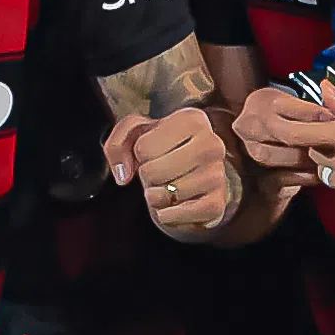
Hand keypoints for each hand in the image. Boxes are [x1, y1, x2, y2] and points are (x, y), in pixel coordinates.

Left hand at [107, 102, 241, 239]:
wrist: (194, 181)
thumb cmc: (162, 152)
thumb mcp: (134, 134)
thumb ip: (117, 144)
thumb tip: (124, 175)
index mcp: (192, 120)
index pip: (143, 147)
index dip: (138, 154)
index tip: (155, 151)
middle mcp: (212, 144)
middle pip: (152, 171)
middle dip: (147, 176)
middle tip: (160, 172)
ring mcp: (218, 176)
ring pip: (164, 194)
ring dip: (156, 196)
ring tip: (168, 186)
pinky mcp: (217, 205)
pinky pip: (176, 214)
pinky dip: (166, 215)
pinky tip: (175, 204)